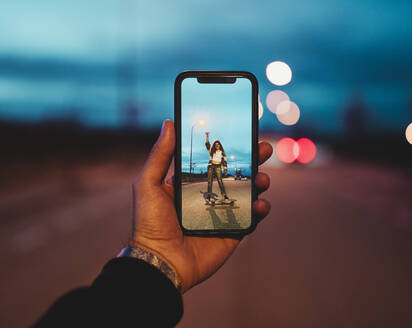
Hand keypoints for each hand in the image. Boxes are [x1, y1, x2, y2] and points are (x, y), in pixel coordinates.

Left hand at [130, 120, 271, 292]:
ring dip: (260, 182)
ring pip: (248, 194)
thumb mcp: (148, 184)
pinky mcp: (231, 233)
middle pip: (236, 174)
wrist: (160, 261)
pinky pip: (252, 219)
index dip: (229, 148)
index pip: (214, 161)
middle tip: (263, 148)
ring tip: (262, 178)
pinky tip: (261, 204)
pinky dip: (261, 210)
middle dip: (253, 160)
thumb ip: (160, 155)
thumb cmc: (150, 223)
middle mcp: (209, 197)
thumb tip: (169, 122)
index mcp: (190, 184)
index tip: (242, 132)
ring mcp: (221, 214)